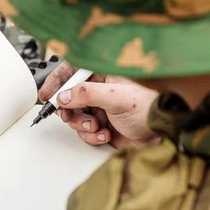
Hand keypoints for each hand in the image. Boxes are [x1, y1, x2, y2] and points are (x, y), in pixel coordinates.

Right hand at [39, 62, 159, 148]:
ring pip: (75, 117)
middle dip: (70, 111)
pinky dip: (91, 136)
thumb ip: (87, 94)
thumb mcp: (115, 97)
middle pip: (68, 98)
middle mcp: (98, 91)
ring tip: (97, 127)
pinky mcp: (101, 125)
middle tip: (71, 116)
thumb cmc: (148, 107)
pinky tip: (105, 135)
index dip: (57, 82)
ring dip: (82, 126)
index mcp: (102, 75)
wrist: (162, 130)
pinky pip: (84, 132)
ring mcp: (99, 109)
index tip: (47, 94)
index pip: (71, 73)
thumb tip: (64, 96)